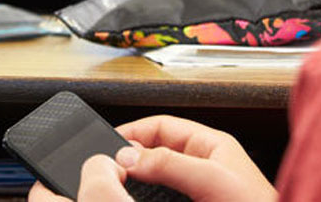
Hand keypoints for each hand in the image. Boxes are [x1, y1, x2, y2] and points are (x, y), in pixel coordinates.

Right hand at [27, 115, 275, 201]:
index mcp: (212, 145)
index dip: (134, 130)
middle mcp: (206, 164)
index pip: (163, 125)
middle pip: (157, 150)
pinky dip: (148, 195)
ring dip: (139, 177)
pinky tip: (138, 199)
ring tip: (118, 181)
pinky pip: (164, 196)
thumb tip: (131, 154)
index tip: (107, 143)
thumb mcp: (213, 180)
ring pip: (159, 175)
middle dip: (131, 154)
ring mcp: (203, 188)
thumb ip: (171, 163)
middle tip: (108, 165)